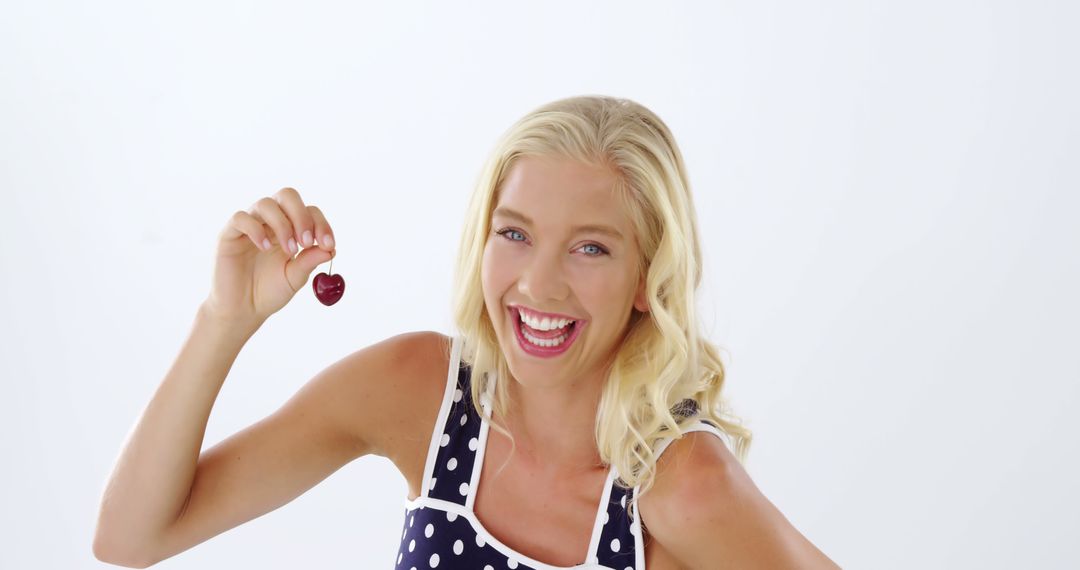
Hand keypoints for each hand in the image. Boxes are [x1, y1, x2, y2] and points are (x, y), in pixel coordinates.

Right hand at [203, 187, 336, 325]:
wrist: (243, 310)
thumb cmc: (269, 292)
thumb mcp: (295, 277)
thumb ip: (310, 261)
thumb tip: (331, 249)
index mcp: (289, 228)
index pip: (308, 211)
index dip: (321, 224)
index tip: (328, 244)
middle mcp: (270, 222)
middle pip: (287, 196)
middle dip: (302, 216)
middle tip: (306, 241)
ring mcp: (249, 225)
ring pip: (266, 204)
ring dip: (283, 224)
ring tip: (289, 250)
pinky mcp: (229, 234)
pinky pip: (241, 218)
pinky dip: (256, 229)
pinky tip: (265, 248)